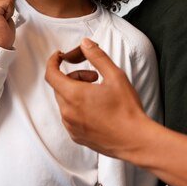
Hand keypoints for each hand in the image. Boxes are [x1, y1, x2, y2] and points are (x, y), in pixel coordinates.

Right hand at [0, 0, 14, 48]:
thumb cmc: (2, 31)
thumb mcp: (1, 12)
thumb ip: (1, 2)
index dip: (7, 5)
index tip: (1, 17)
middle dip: (8, 6)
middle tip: (2, 19)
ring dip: (9, 9)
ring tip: (2, 19)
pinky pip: (8, 1)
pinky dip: (9, 11)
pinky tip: (3, 20)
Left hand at [45, 38, 147, 158]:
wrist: (135, 141)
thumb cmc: (127, 111)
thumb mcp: (115, 76)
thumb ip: (97, 56)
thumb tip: (85, 44)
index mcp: (74, 96)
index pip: (51, 74)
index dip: (53, 61)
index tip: (59, 56)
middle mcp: (68, 113)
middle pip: (60, 86)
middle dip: (73, 77)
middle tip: (94, 76)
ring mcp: (71, 126)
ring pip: (64, 101)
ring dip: (75, 92)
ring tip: (98, 93)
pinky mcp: (76, 136)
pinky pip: (69, 116)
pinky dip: (77, 107)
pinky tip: (97, 108)